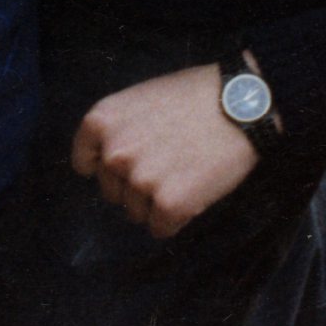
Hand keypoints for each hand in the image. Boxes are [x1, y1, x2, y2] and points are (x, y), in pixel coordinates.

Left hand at [71, 65, 255, 239]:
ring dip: (156, 203)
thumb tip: (106, 158)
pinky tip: (194, 191)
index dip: (107, 166)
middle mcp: (114, 152)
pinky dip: (176, 219)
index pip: (84, 162)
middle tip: (168, 163)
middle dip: (135, 185)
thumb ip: (119, 128)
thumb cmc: (194, 95)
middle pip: (112, 192)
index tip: (128, 163)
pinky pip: (161, 229)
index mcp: (102, 121)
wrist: (240, 104)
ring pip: (136, 213)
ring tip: (185, 172)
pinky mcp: (168, 205)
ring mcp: (140, 180)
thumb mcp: (142, 98)